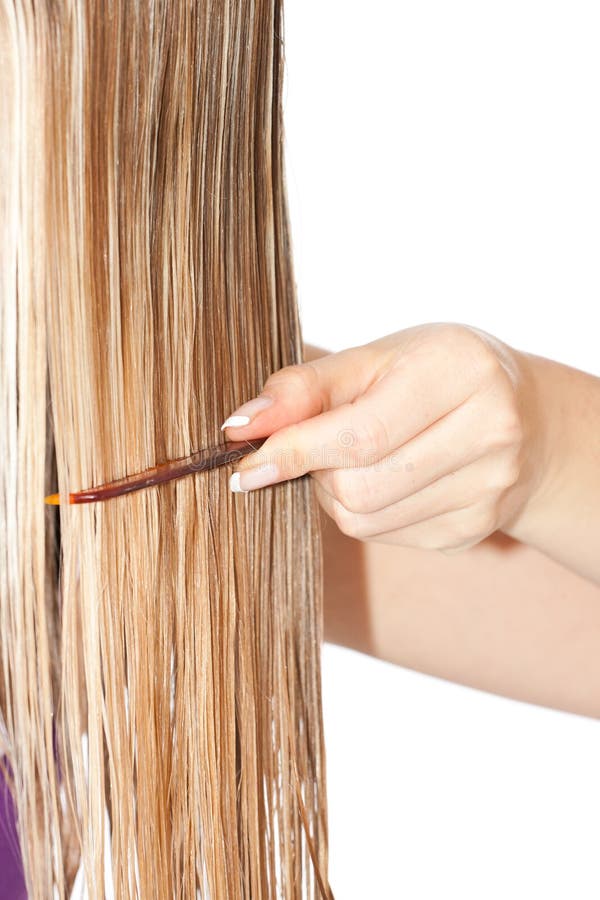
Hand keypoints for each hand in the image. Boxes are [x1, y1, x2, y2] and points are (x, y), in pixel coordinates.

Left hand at [221, 324, 544, 552]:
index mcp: (461, 372)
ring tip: (359, 457)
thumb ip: (305, 387)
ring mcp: (487, 491)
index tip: (243, 466)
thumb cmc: (433, 375)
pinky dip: (365, 512)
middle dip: (317, 471)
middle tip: (324, 442)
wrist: (523, 418)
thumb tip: (239, 427)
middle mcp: (489, 433)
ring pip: (364, 520)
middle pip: (357, 487)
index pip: (361, 434)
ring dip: (336, 494)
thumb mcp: (375, 358)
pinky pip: (384, 537)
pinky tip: (389, 479)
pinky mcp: (474, 531)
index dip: (292, 453)